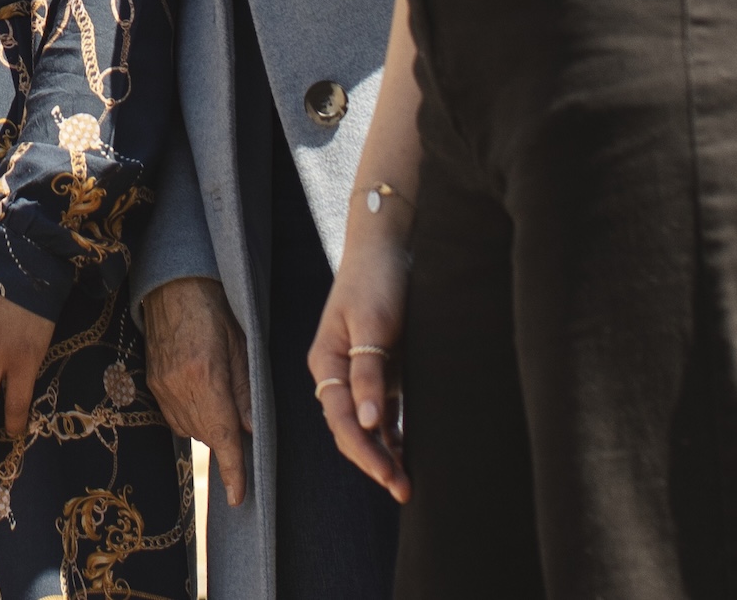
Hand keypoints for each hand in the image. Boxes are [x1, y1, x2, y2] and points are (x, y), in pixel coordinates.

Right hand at [138, 277, 250, 505]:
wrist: (173, 287)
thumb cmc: (214, 310)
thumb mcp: (241, 346)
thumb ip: (245, 391)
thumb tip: (252, 430)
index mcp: (205, 377)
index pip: (223, 436)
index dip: (233, 469)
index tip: (237, 497)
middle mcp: (179, 387)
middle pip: (207, 436)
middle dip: (226, 439)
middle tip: (241, 424)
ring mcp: (161, 387)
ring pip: (190, 430)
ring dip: (209, 427)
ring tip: (219, 398)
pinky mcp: (152, 383)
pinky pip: (175, 416)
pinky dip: (192, 415)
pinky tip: (200, 395)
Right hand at [309, 209, 410, 501]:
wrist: (388, 245)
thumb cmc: (376, 279)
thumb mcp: (372, 323)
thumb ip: (369, 373)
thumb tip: (366, 422)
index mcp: (326, 362)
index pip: (340, 421)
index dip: (364, 452)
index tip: (389, 476)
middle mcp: (338, 372)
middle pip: (350, 429)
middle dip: (374, 462)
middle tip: (404, 490)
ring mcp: (360, 372)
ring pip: (367, 425)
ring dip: (385, 453)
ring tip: (407, 483)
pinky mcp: (382, 368)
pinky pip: (384, 411)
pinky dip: (395, 433)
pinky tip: (410, 452)